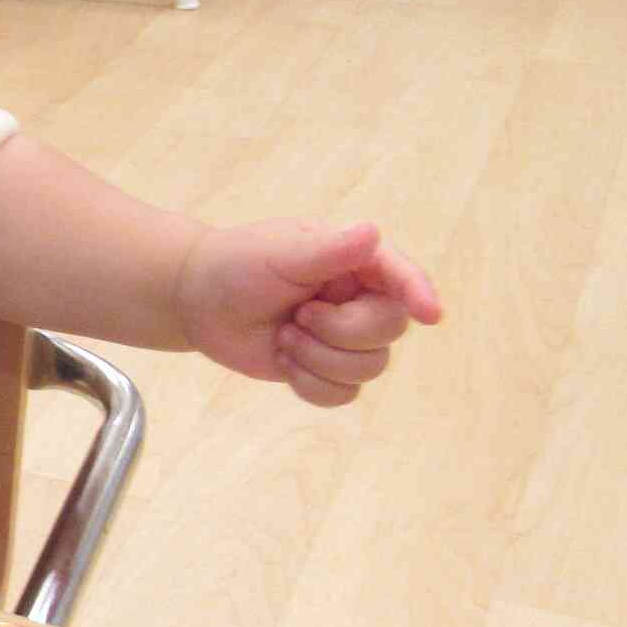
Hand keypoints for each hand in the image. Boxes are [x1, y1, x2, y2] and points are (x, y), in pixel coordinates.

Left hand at [173, 221, 442, 407]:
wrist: (196, 300)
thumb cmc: (238, 264)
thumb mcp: (280, 253)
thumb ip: (328, 251)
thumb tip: (373, 232)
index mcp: (355, 261)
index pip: (401, 276)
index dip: (419, 293)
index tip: (430, 315)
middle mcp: (358, 299)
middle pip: (388, 329)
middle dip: (341, 331)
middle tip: (298, 315)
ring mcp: (344, 337)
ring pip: (369, 367)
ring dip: (319, 358)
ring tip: (284, 335)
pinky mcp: (325, 369)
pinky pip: (343, 394)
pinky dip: (310, 384)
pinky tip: (283, 360)